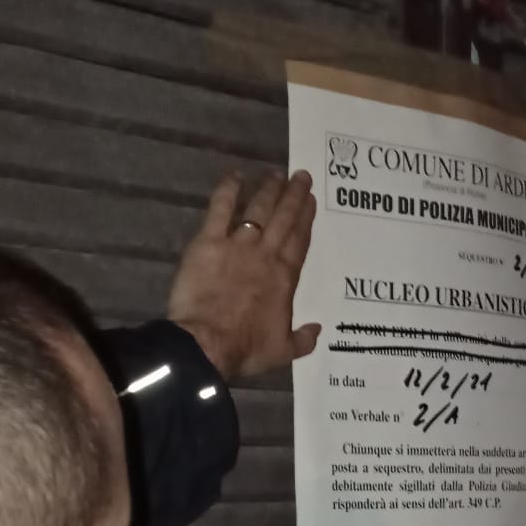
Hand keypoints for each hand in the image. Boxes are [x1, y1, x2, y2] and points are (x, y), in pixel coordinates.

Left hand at [167, 170, 319, 380]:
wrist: (208, 343)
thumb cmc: (246, 349)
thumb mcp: (283, 351)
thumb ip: (302, 339)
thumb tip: (318, 330)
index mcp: (285, 278)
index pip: (299, 241)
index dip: (306, 219)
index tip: (311, 201)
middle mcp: (265, 255)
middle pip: (284, 219)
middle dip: (294, 195)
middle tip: (300, 176)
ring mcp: (238, 245)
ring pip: (258, 210)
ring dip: (268, 190)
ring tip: (276, 174)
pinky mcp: (209, 243)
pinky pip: (220, 210)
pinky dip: (228, 191)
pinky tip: (235, 177)